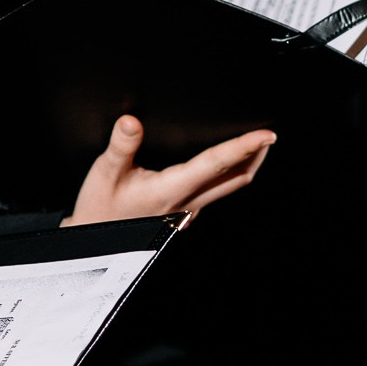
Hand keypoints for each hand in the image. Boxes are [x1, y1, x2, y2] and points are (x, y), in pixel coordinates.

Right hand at [65, 116, 272, 225]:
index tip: (267, 134)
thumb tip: (131, 121)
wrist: (96, 244)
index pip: (217, 163)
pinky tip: (225, 167)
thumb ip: (121, 145)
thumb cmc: (101, 210)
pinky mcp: (184, 212)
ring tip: (257, 147)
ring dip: (248, 166)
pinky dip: (230, 175)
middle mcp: (188, 201)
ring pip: (230, 187)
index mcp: (173, 188)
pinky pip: (217, 192)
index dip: (244, 147)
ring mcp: (189, 210)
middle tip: (271, 135)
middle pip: (237, 178)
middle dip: (257, 156)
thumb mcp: (105, 174)